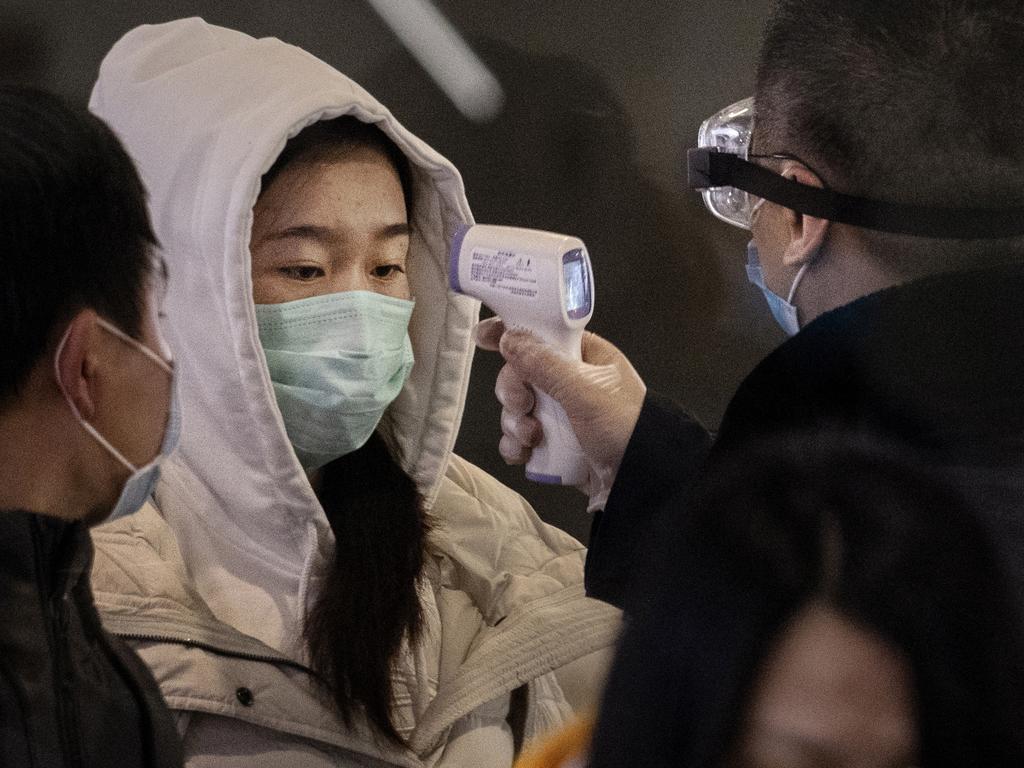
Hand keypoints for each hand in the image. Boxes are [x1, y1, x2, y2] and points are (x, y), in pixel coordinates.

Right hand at [475, 318, 646, 509]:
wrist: (642, 481)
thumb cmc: (626, 428)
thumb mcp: (585, 392)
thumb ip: (546, 365)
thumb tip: (511, 339)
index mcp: (585, 356)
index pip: (543, 333)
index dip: (512, 332)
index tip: (484, 338)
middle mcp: (571, 380)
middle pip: (520, 373)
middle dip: (514, 392)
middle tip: (523, 404)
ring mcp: (561, 412)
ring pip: (517, 407)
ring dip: (515, 422)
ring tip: (532, 438)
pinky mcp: (554, 441)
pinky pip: (521, 436)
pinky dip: (516, 444)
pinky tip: (524, 453)